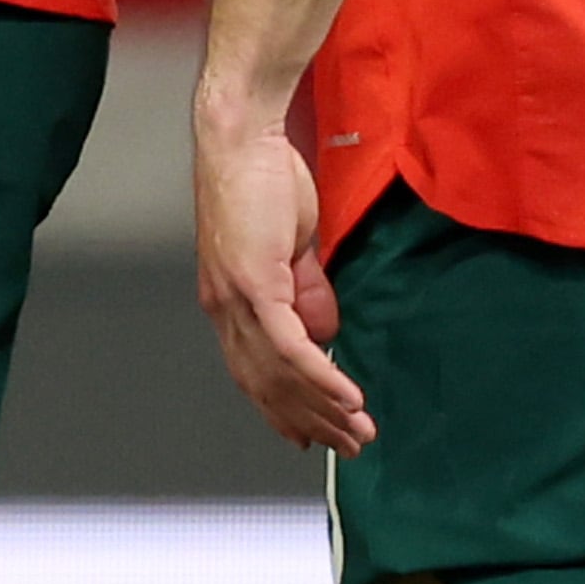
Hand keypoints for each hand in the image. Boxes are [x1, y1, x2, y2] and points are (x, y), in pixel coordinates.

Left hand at [192, 121, 371, 452]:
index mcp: (230, 301)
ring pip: (279, 373)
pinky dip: (319, 376)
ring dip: (323, 408)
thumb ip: (306, 290)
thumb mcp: (291, 246)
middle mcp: (225, 308)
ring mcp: (236, 298)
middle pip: (266, 384)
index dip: (282, 409)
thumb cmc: (264, 180)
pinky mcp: (255, 283)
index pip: (253, 372)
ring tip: (360, 432)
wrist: (243, 137)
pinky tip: (347, 397)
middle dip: (311, 421)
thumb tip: (327, 334)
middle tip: (351, 446)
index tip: (312, 437)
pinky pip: (289, 345)